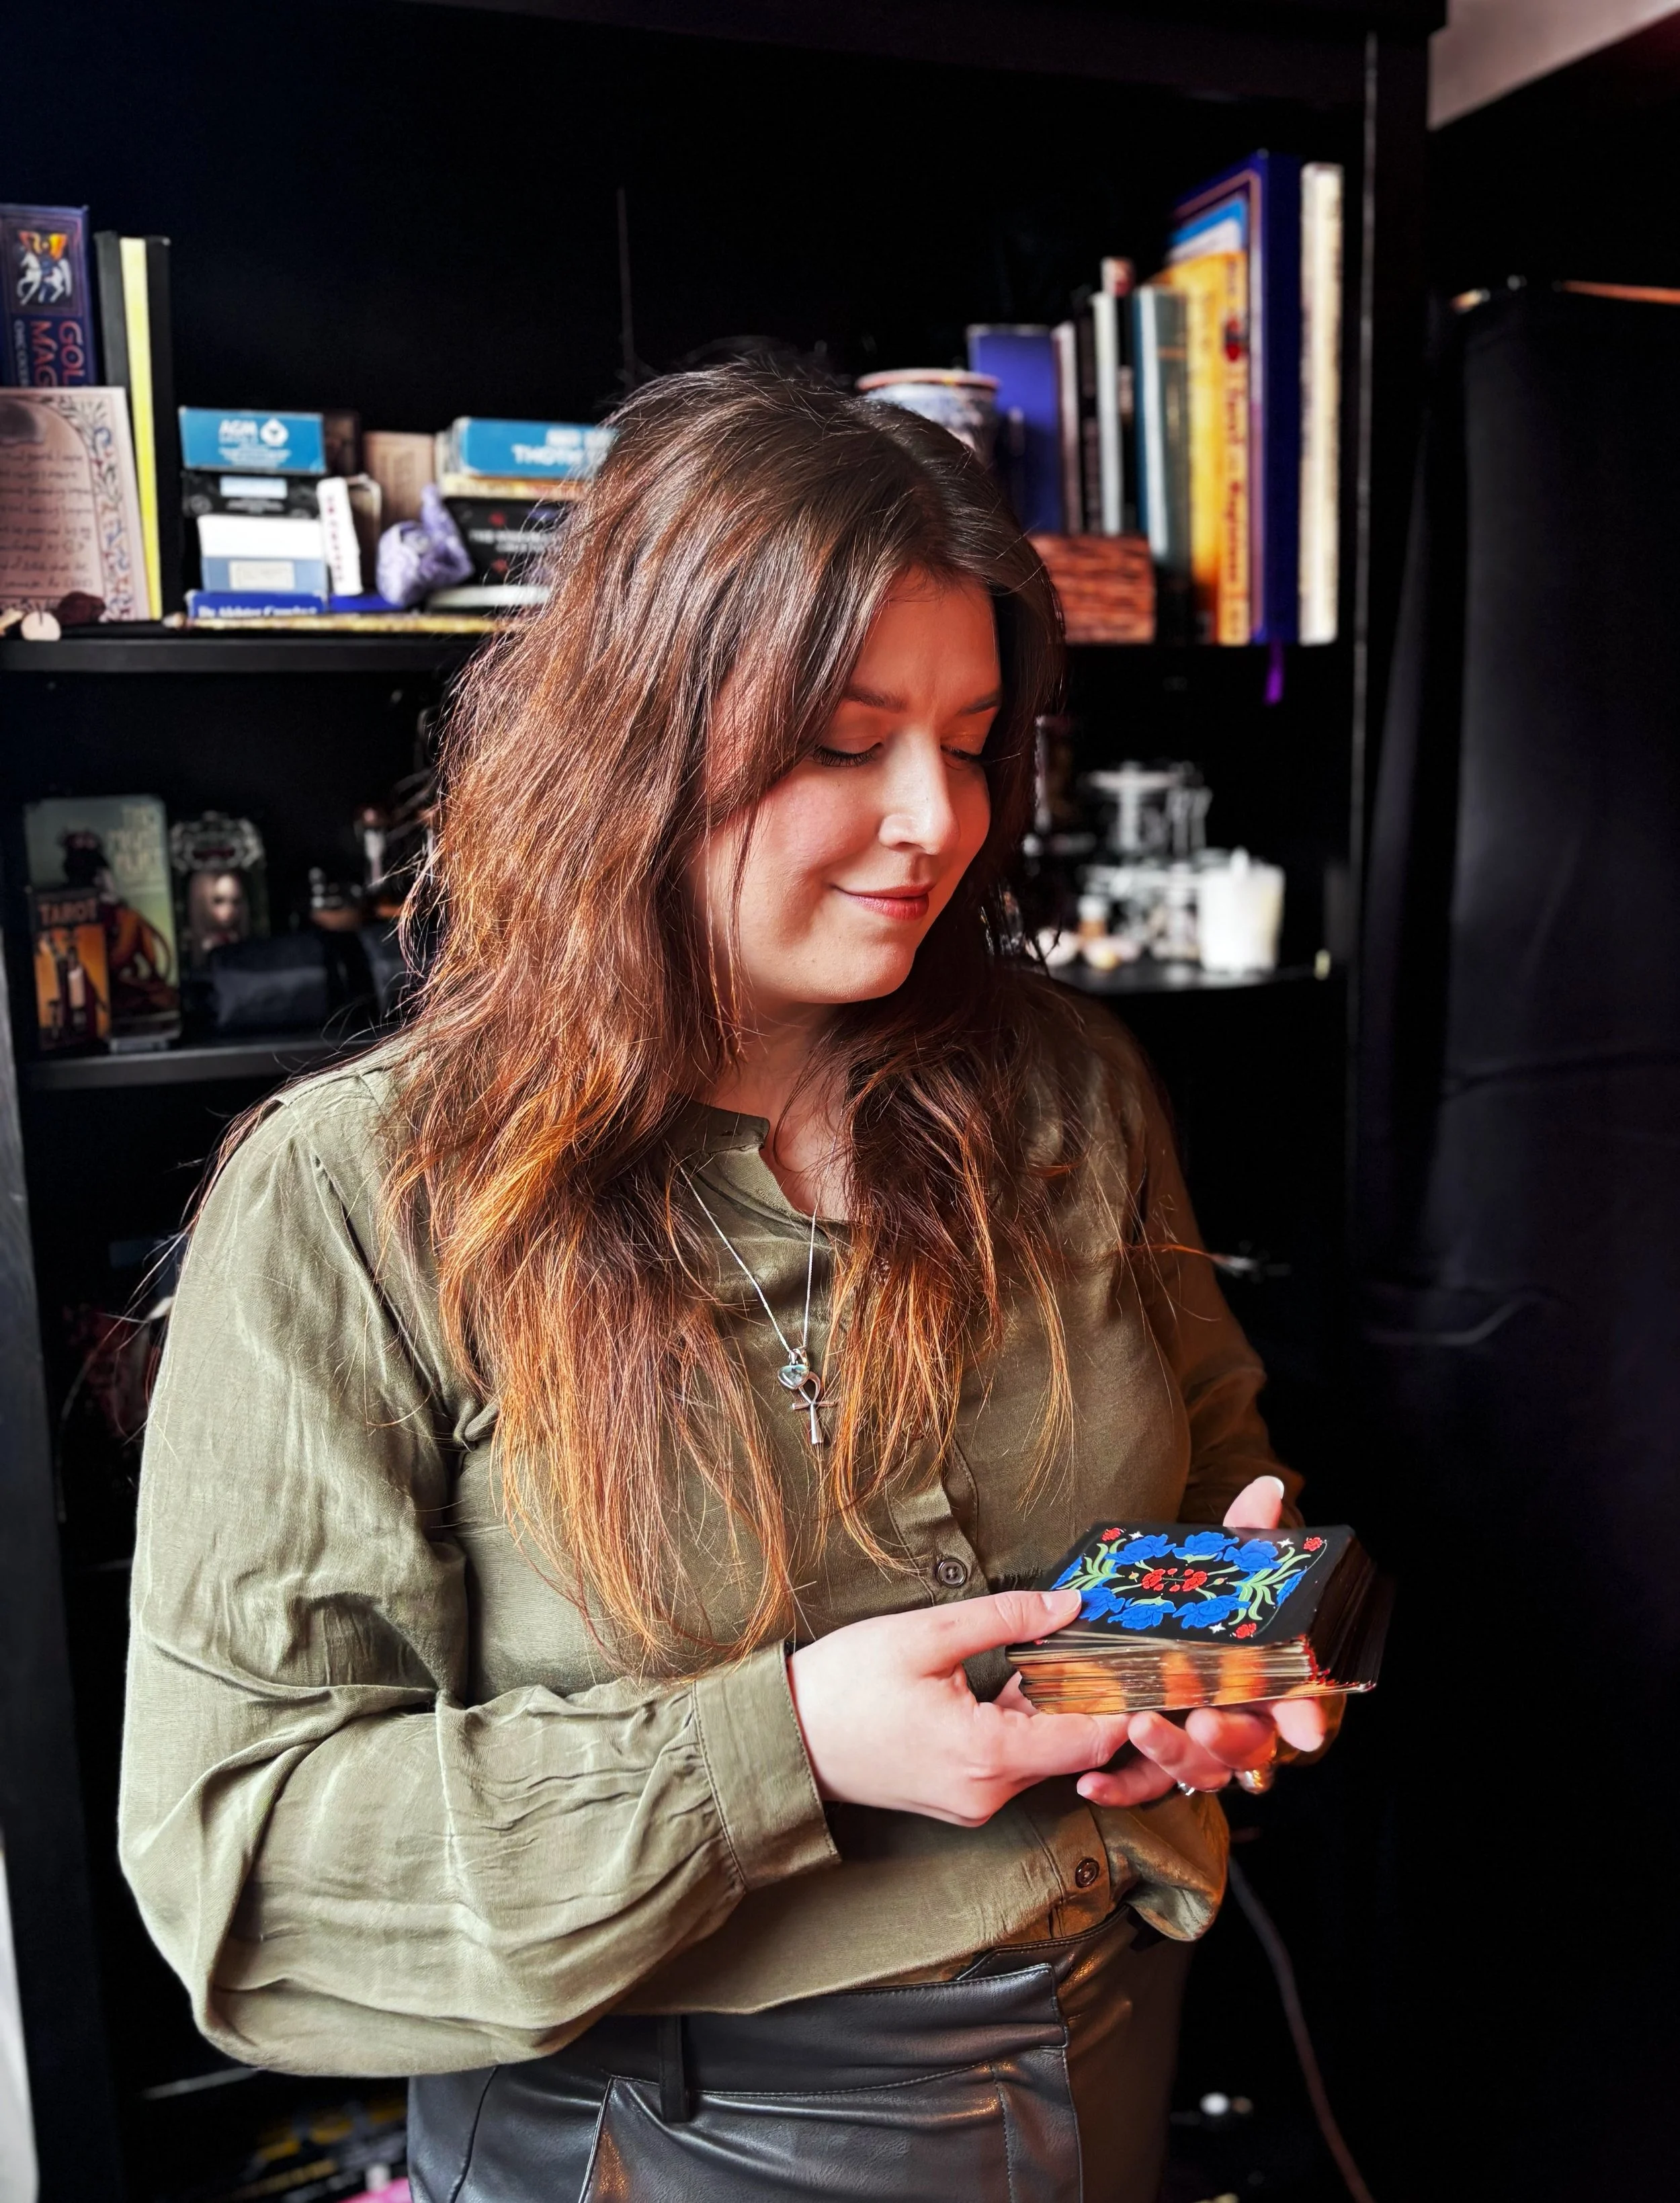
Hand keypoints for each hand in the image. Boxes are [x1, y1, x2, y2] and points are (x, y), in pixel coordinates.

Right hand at [788, 1589, 1131, 1826]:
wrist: (785, 1737)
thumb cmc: (844, 1685)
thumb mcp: (926, 1635)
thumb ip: (1006, 1619)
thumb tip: (1069, 1606)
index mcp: (986, 1757)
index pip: (1090, 1739)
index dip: (1123, 1700)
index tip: (1143, 1660)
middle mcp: (987, 1793)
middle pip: (1070, 1748)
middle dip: (1092, 1696)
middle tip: (1109, 1640)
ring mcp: (971, 1802)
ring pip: (1040, 1754)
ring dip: (1054, 1708)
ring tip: (1065, 1650)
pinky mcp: (958, 1799)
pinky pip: (1010, 1762)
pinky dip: (1022, 1724)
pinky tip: (1019, 1680)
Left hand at [1071, 1474, 1332, 1810]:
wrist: (1137, 1631)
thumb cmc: (1196, 1603)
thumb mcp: (1218, 1564)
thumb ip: (1243, 1533)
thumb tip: (1264, 1489)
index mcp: (1262, 1677)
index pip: (1296, 1703)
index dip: (1304, 1716)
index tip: (1304, 1728)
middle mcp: (1236, 1719)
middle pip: (1249, 1747)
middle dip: (1232, 1738)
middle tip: (1206, 1718)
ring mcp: (1195, 1746)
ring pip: (1199, 1771)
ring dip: (1173, 1754)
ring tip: (1138, 1725)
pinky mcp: (1151, 1764)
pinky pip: (1142, 1787)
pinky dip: (1120, 1788)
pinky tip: (1091, 1781)